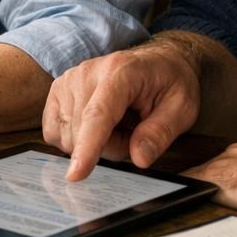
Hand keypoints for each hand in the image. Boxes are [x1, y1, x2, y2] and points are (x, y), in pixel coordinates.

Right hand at [43, 40, 199, 180]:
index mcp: (121, 72)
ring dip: (93, 144)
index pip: (98, 114)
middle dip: (110, 147)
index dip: (87, 147)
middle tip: (135, 134)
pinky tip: (95, 128)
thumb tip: (139, 158)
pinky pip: (54, 132)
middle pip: (82, 132)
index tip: (76, 175)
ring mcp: (68, 80)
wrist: (157, 61)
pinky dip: (74, 139)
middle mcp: (88, 72)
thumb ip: (160, 133)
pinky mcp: (57, 90)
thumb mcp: (182, 108)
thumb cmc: (170, 82)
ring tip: (118, 126)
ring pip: (67, 136)